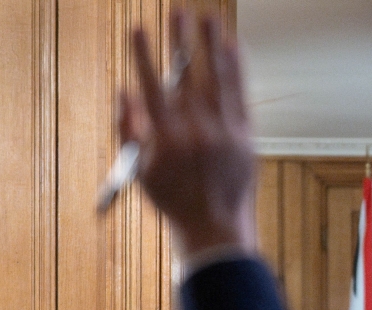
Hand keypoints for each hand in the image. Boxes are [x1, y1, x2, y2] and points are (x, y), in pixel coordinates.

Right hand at [119, 12, 255, 256]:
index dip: (143, 55)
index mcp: (166, 138)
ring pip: (216, 80)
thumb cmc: (173, 200)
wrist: (216, 226)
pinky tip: (232, 47)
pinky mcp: (245, 137)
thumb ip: (128, 129)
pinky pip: (240, 97)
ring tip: (208, 16)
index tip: (136, 27)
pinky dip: (236, 71)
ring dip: (211, 45)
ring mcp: (224, 132)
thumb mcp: (139, 170)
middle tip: (177, 8)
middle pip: (187, 76)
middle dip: (180, 39)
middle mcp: (196, 131)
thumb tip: (125, 90)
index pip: (151, 86)